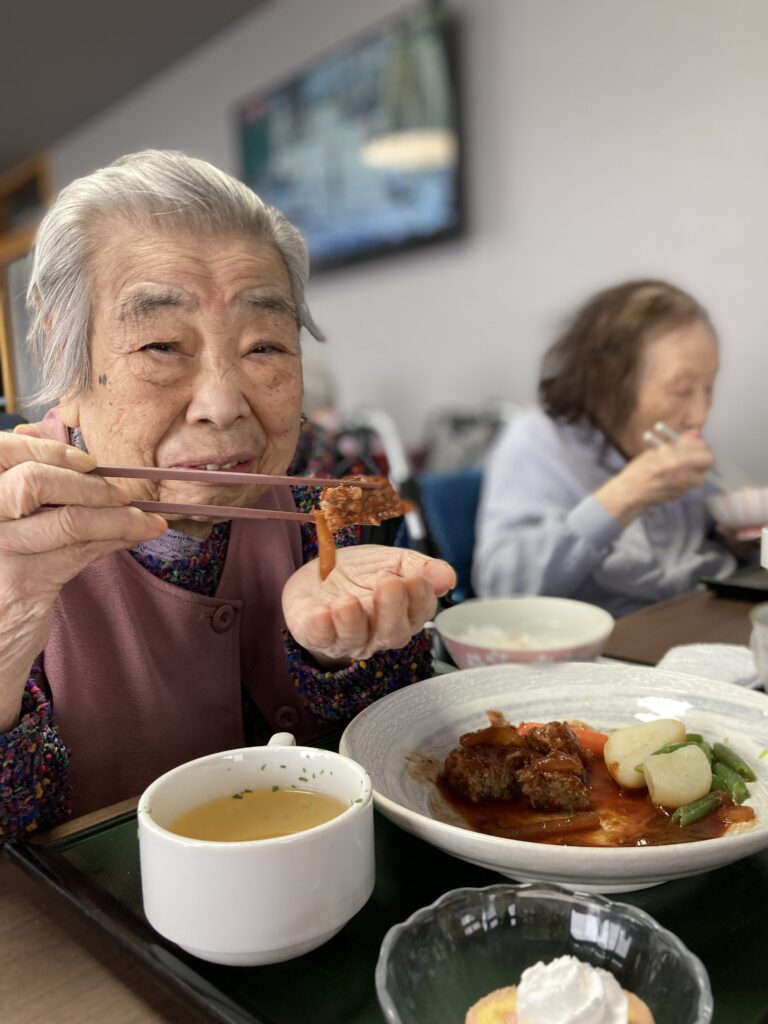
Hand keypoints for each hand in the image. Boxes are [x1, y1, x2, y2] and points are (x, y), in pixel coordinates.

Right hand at [0, 426, 166, 728]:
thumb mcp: (5, 523)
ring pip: (69, 520)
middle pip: (34, 482)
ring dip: (119, 517)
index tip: (88, 462)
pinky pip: (81, 551)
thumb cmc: (1, 568)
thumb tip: (61, 449)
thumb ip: (23, 485)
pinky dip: (116, 538)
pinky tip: (137, 535)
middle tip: (124, 494)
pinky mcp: (24, 583)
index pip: (3, 451)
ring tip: (148, 520)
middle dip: (90, 485)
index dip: (48, 450)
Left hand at [282, 545, 455, 664]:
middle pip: (393, 632)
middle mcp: (379, 632)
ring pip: (356, 639)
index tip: (414, 578)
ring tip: (347, 601)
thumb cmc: (358, 573)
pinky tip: (321, 614)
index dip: (420, 597)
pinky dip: (321, 628)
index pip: (420, 611)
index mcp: (404, 613)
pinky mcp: (317, 637)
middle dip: (392, 609)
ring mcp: (348, 639)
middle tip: (388, 583)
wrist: (315, 577)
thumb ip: (418, 566)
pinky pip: (321, 638)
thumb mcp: (391, 560)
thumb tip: (448, 576)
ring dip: (353, 621)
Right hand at [595, 430, 713, 525]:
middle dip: (703, 456)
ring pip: (701, 475)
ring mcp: (682, 486)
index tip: (696, 443)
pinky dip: (686, 479)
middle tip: (696, 454)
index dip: (701, 445)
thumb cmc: (639, 471)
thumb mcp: (655, 451)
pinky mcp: (680, 495)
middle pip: (708, 462)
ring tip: (683, 467)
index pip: (703, 449)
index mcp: (674, 458)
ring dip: (696, 470)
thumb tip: (695, 434)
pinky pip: (690, 484)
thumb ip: (678, 443)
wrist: (630, 493)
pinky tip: (674, 477)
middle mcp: (681, 473)